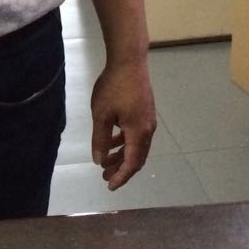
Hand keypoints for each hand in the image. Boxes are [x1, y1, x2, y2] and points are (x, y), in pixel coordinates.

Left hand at [90, 58, 156, 189]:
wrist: (129, 61)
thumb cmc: (113, 88)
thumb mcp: (101, 115)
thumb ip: (100, 140)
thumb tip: (99, 161)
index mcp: (139, 133)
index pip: (132, 163)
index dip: (121, 177)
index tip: (109, 186)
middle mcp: (148, 129)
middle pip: (137, 157)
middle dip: (121, 169)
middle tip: (104, 177)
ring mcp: (148, 120)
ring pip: (136, 146)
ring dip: (122, 156)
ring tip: (105, 161)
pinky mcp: (145, 111)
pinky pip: (136, 134)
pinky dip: (125, 142)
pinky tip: (112, 140)